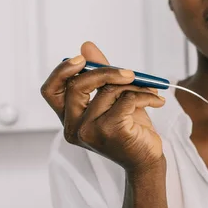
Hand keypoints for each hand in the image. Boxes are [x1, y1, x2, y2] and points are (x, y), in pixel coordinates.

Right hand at [40, 41, 165, 171]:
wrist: (147, 160)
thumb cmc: (130, 129)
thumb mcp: (113, 100)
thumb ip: (99, 75)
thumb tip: (86, 47)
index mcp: (69, 120)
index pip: (50, 91)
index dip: (61, 71)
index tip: (81, 59)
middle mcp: (74, 128)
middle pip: (78, 86)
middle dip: (106, 72)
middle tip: (131, 73)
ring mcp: (90, 132)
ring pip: (108, 92)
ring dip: (135, 87)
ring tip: (151, 92)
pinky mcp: (110, 132)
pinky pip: (127, 100)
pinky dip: (145, 96)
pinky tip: (157, 102)